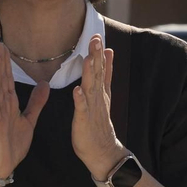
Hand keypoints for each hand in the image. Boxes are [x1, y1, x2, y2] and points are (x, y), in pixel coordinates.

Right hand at [0, 42, 49, 181]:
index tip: (5, 46)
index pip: (9, 79)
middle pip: (1, 79)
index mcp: (10, 103)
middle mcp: (2, 105)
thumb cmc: (13, 143)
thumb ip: (36, 102)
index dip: (8, 62)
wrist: (4, 165)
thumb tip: (44, 84)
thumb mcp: (29, 119)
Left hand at [73, 34, 125, 181]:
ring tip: (88, 58)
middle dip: (96, 56)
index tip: (97, 36)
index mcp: (100, 91)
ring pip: (91, 87)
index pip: (101, 68)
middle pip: (97, 74)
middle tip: (95, 39)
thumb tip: (109, 53)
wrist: (103, 150)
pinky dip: (80, 100)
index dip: (99, 53)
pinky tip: (77, 90)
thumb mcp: (103, 94)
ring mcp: (92, 108)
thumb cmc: (98, 122)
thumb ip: (106, 73)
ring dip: (90, 73)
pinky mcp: (85, 121)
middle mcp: (98, 97)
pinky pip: (82, 109)